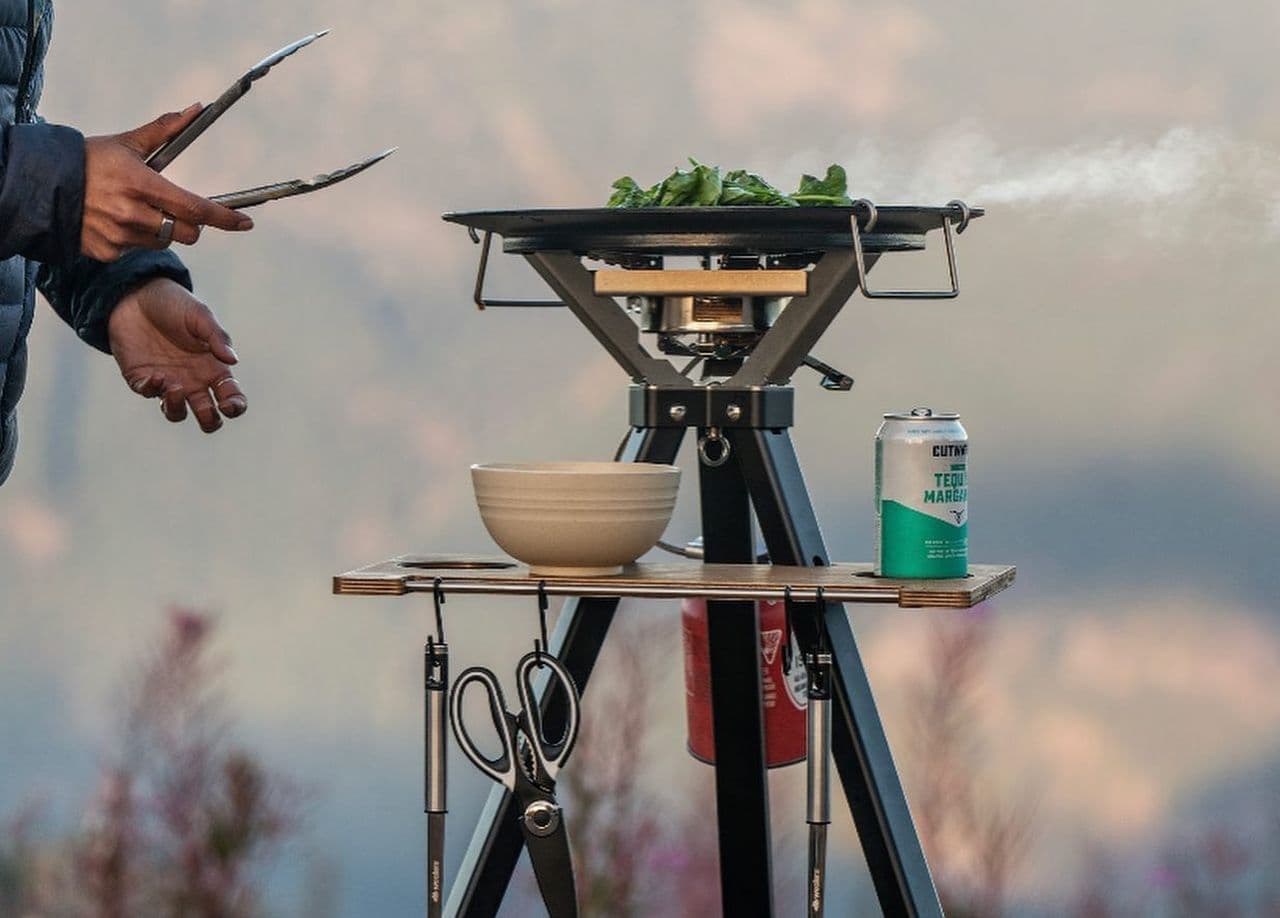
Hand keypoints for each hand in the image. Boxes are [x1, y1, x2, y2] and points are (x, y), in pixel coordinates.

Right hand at [82, 104, 253, 261]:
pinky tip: (116, 221)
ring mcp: (119, 236)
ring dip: (159, 229)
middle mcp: (132, 214)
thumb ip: (165, 130)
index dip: (224, 218)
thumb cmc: (89, 161)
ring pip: (162, 241)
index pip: (194, 208)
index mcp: (141, 185)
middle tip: (174, 208)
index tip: (245, 222)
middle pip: (186, 233)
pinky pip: (136, 250)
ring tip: (134, 209)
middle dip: (190, 223)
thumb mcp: (127, 143)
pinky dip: (134, 238)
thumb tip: (195, 110)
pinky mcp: (107, 252)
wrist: (43, 184)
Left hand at [107, 278, 246, 433]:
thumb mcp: (200, 315)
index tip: (228, 405)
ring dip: (177, 408)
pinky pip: (149, 394)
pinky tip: (156, 374)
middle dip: (209, 421)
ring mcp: (167, 382)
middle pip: (207, 416)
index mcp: (213, 367)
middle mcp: (193, 380)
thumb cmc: (174, 303)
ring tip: (175, 390)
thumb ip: (218, 337)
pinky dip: (153, 390)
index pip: (231, 396)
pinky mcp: (142, 378)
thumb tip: (234, 360)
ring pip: (176, 413)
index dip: (235, 407)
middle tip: (204, 409)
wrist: (135, 294)